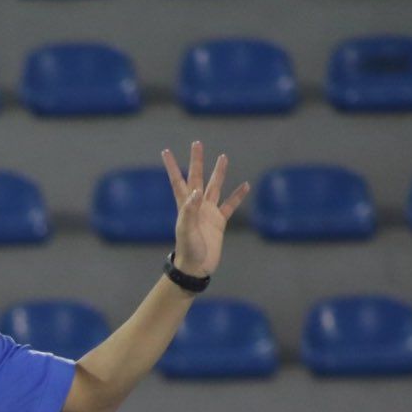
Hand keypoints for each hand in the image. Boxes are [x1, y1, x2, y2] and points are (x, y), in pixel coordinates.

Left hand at [162, 141, 250, 280]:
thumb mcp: (186, 230)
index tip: (166, 151)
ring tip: (223, 156)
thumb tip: (196, 191)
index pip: (178, 180)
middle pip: (197, 177)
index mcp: (185, 205)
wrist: (196, 268)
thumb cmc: (188, 250)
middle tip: (197, 143)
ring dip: (219, 173)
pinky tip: (245, 185)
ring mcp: (208, 212)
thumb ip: (190, 210)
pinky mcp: (219, 222)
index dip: (172, 166)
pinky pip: (230, 205)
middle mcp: (196, 205)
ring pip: (215, 187)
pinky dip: (238, 196)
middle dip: (197, 161)